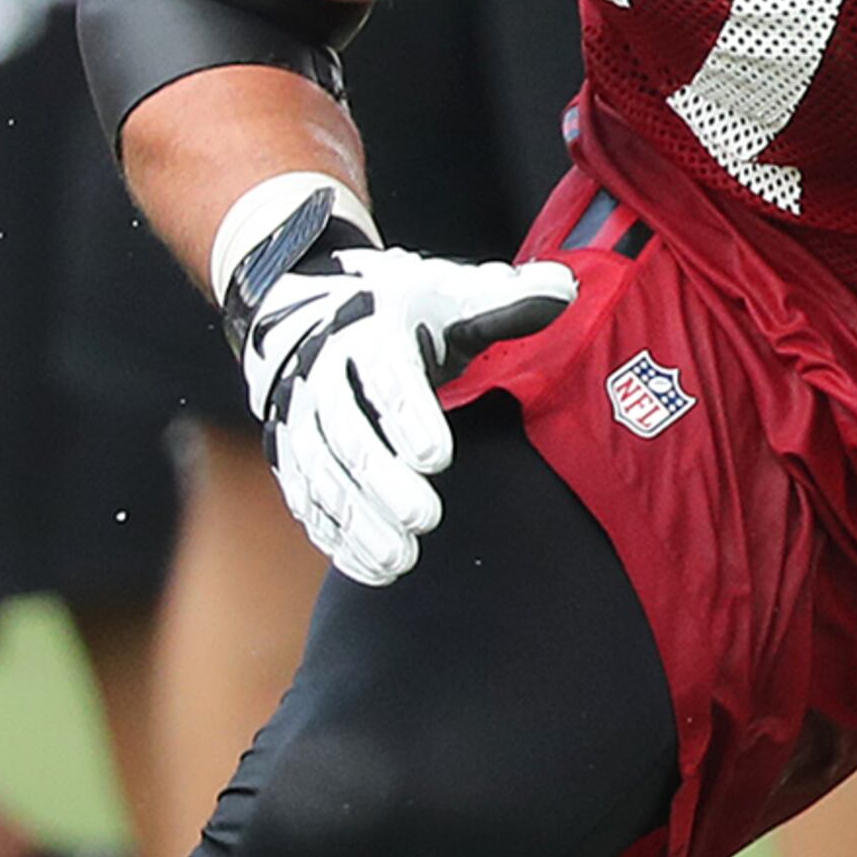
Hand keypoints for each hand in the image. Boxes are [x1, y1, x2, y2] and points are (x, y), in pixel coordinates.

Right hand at [219, 177, 577, 584]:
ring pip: (320, 475)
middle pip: (345, 435)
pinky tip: (370, 567)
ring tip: (399, 558)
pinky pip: (306, 499)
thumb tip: (565, 289)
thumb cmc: (400, 311)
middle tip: (424, 519)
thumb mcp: (448, 294)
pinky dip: (335, 535)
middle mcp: (323, 376)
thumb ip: (506, 300)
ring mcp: (301, 418)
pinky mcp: (291, 453)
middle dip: (382, 482)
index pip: (384, 376)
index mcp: (367, 332)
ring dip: (357, 521)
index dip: (407, 417)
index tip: (436, 457)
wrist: (307, 307)